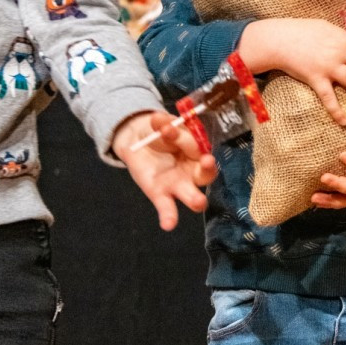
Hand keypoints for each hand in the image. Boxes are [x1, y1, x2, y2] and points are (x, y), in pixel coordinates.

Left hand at [111, 110, 216, 230]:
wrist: (138, 141)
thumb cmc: (158, 133)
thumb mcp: (162, 124)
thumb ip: (163, 124)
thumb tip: (158, 119)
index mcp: (197, 151)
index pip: (198, 146)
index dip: (187, 139)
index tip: (172, 129)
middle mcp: (192, 170)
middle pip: (205, 174)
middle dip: (208, 169)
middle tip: (207, 162)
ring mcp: (177, 185)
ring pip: (192, 195)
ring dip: (196, 199)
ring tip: (198, 202)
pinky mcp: (160, 195)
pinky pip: (168, 208)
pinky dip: (169, 216)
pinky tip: (168, 224)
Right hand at [239, 18, 345, 126]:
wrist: (280, 39)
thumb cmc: (300, 30)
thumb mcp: (324, 27)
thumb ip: (339, 35)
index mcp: (342, 38)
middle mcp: (340, 53)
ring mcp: (329, 67)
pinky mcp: (316, 79)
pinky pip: (329, 98)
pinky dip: (337, 111)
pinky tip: (345, 121)